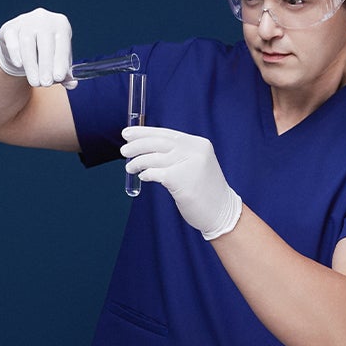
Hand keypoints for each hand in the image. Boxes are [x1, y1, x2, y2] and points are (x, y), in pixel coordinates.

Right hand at [0, 8, 75, 87]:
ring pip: (27, 43)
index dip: (61, 62)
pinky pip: (12, 40)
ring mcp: (26, 21)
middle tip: (46, 84)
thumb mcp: (58, 62)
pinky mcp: (10, 28)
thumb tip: (72, 84)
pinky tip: (19, 65)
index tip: (59, 78)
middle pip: (45, 43)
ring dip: (31, 65)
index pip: (62, 44)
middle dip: (46, 66)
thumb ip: (65, 74)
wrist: (22, 44)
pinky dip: (16, 53)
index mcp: (61, 25)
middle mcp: (44, 19)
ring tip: (35, 82)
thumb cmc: (45, 53)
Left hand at [121, 127, 242, 238]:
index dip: (144, 132)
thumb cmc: (206, 191)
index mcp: (198, 144)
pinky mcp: (180, 180)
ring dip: (137, 162)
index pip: (166, 133)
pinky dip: (146, 174)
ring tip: (129, 167)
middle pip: (157, 142)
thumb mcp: (196, 165)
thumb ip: (179, 155)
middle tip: (123, 149)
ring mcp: (188, 164)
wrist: (222, 213)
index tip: (128, 133)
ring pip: (153, 158)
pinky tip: (142, 176)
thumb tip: (148, 148)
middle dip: (137, 145)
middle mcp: (194, 150)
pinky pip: (155, 173)